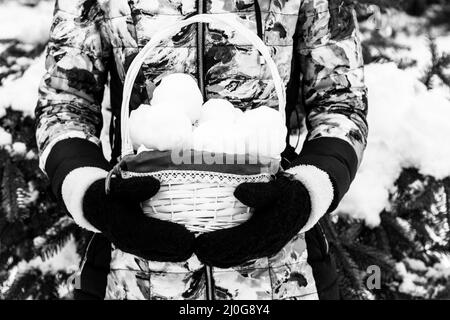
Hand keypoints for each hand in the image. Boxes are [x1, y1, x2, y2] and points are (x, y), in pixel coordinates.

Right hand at [83, 176, 194, 261]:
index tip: (192, 237)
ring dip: (179, 250)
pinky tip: (186, 242)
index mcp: (126, 227)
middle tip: (200, 241)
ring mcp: (134, 247)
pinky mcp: (139, 247)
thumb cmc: (108, 193)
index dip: (174, 238)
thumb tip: (156, 184)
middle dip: (181, 247)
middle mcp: (130, 242)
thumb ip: (133, 185)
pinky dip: (174, 250)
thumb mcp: (116, 185)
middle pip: (161, 251)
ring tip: (197, 242)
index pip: (154, 237)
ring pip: (162, 255)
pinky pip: (160, 253)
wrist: (92, 206)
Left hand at [194, 174, 310, 267]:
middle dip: (212, 254)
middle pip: (234, 255)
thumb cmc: (289, 194)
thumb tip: (238, 192)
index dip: (216, 244)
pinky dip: (226, 254)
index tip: (198, 242)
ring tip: (200, 251)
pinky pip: (241, 255)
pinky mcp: (262, 246)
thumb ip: (259, 191)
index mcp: (267, 231)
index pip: (237, 243)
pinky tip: (215, 249)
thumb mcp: (277, 188)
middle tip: (194, 248)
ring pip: (236, 258)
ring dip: (217, 257)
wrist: (306, 204)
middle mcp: (265, 244)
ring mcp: (264, 248)